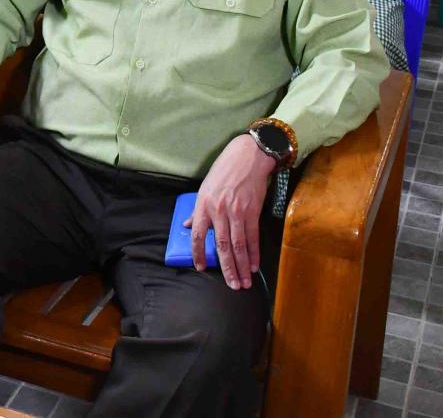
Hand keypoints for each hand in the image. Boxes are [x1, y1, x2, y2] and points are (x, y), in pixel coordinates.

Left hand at [187, 134, 276, 289]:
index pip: (198, 235)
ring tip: (244, 282)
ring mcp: (237, 212)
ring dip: (242, 267)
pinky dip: (254, 253)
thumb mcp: (205, 188)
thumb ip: (197, 211)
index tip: (200, 268)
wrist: (247, 157)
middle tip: (232, 285)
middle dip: (227, 268)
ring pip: (239, 246)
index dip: (198, 253)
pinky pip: (253, 237)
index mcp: (204, 205)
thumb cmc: (224, 171)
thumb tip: (188, 226)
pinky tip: (254, 266)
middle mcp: (219, 211)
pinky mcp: (253, 212)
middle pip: (222, 246)